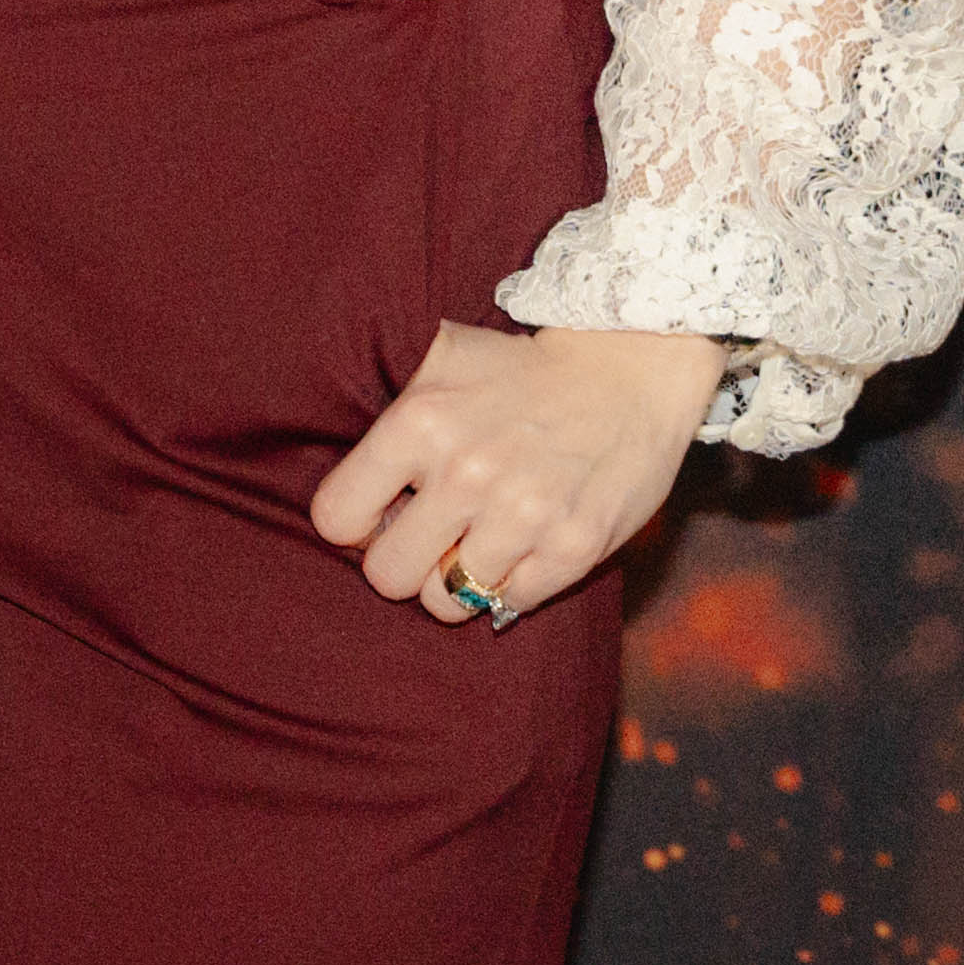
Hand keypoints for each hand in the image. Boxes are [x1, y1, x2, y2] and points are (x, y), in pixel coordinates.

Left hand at [306, 321, 723, 627]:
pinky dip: (512, 582)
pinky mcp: (572, 548)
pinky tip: (523, 543)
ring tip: (478, 540)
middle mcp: (465, 474)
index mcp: (419, 424)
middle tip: (428, 539)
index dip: (354, 524)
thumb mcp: (440, 360)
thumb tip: (340, 482)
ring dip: (458, 577)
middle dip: (402, 562)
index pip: (336, 517)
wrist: (627, 370)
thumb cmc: (521, 372)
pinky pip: (509, 603)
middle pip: (386, 576)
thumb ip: (386, 416)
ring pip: (447, 600)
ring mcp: (522, 517)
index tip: (380, 515)